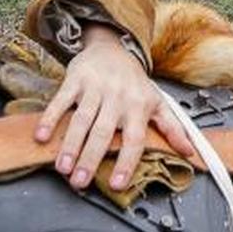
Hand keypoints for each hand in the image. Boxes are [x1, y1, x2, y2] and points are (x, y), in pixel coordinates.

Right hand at [35, 27, 196, 190]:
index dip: (128, 161)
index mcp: (139, 107)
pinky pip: (61, 100)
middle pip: (103, 132)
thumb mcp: (157, 103)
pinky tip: (41, 136)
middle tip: (79, 182)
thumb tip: (190, 152)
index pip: (134, 139)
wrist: (113, 47)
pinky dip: (50, 117)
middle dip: (91, 158)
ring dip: (70, 144)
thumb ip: (172, 128)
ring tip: (62, 167)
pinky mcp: (75, 79)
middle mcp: (118, 98)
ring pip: (82, 119)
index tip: (118, 184)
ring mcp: (95, 88)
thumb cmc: (134, 83)